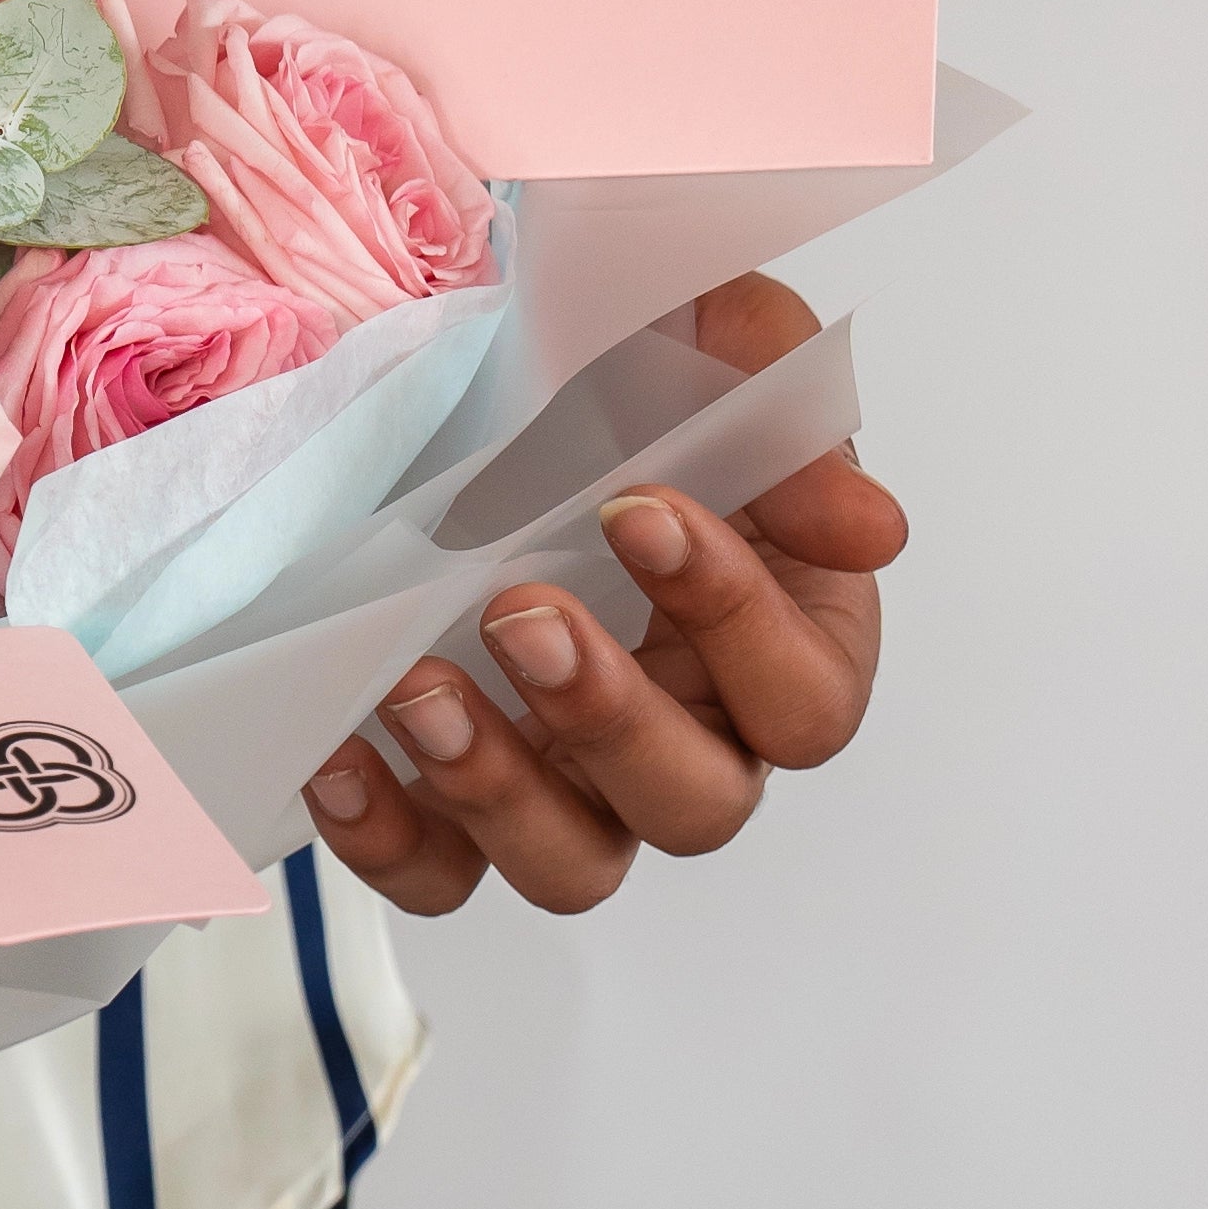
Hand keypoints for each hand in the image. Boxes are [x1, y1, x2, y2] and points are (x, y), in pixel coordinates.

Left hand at [304, 274, 907, 914]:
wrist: (458, 373)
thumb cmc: (607, 370)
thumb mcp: (704, 336)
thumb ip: (785, 407)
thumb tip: (871, 532)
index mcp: (776, 641)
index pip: (806, 700)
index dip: (737, 622)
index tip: (635, 511)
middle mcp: (685, 734)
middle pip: (696, 807)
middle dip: (609, 720)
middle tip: (517, 613)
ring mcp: (567, 783)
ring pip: (570, 865)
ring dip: (496, 792)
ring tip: (416, 690)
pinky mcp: (450, 806)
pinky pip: (433, 872)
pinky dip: (383, 838)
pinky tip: (336, 755)